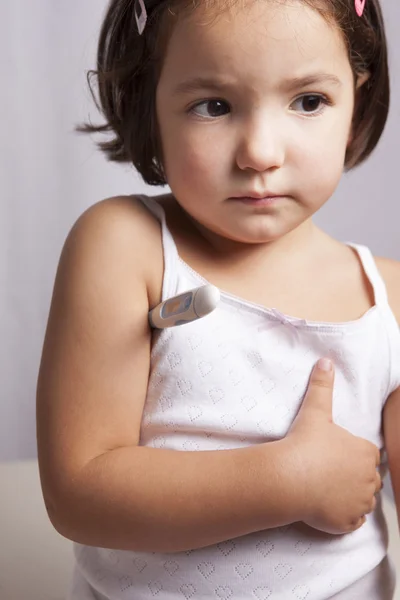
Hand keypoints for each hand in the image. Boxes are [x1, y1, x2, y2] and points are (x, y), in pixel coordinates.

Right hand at [285, 358, 380, 534]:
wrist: (290, 477)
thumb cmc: (304, 444)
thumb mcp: (315, 410)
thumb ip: (322, 385)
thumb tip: (325, 361)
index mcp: (366, 452)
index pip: (368, 455)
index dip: (352, 455)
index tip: (334, 455)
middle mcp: (369, 478)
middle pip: (368, 478)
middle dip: (353, 476)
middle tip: (327, 471)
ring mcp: (360, 502)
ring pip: (362, 500)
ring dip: (350, 496)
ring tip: (326, 489)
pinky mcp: (349, 522)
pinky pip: (352, 521)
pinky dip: (343, 516)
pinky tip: (326, 506)